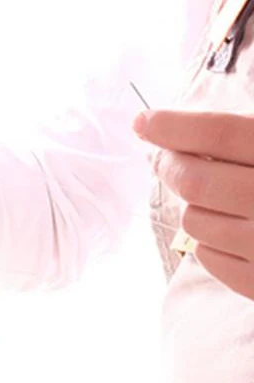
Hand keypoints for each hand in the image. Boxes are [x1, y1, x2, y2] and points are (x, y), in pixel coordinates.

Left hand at [134, 109, 253, 300]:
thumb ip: (251, 140)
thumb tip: (196, 133)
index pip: (218, 134)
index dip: (173, 125)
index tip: (143, 121)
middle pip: (194, 180)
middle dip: (169, 163)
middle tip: (161, 155)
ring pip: (193, 221)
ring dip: (192, 204)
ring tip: (213, 195)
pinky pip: (206, 256)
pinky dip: (207, 240)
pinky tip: (229, 228)